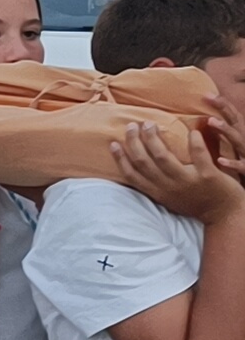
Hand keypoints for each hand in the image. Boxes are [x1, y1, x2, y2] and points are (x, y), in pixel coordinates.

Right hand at [113, 122, 244, 224]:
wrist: (225, 215)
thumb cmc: (196, 204)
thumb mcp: (169, 199)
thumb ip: (156, 184)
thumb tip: (139, 164)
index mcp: (158, 192)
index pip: (132, 175)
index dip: (120, 158)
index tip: (114, 143)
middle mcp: (169, 187)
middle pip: (144, 161)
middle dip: (134, 141)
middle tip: (133, 126)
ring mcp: (187, 181)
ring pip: (163, 157)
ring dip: (154, 138)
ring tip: (150, 124)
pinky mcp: (207, 176)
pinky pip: (198, 156)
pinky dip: (194, 143)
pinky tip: (192, 131)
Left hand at [204, 93, 244, 177]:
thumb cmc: (243, 163)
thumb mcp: (234, 147)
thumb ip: (223, 135)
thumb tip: (202, 122)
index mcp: (241, 135)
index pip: (232, 116)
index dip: (222, 104)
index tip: (206, 93)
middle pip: (236, 122)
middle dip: (224, 110)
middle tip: (210, 98)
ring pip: (239, 140)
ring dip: (226, 130)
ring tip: (211, 121)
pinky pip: (242, 166)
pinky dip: (232, 163)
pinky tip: (220, 160)